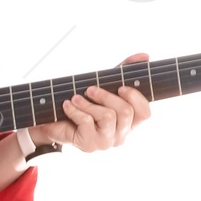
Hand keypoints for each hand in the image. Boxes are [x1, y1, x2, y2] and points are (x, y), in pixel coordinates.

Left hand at [24, 52, 150, 152]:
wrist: (55, 123)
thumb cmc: (84, 105)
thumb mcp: (105, 85)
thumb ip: (124, 71)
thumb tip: (144, 56)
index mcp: (129, 123)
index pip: (145, 113)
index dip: (135, 97)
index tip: (120, 87)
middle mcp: (121, 135)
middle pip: (126, 112)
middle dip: (106, 95)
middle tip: (90, 89)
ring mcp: (106, 142)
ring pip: (107, 116)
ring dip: (88, 103)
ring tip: (75, 98)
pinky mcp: (89, 145)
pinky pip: (87, 122)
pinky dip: (74, 110)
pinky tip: (67, 106)